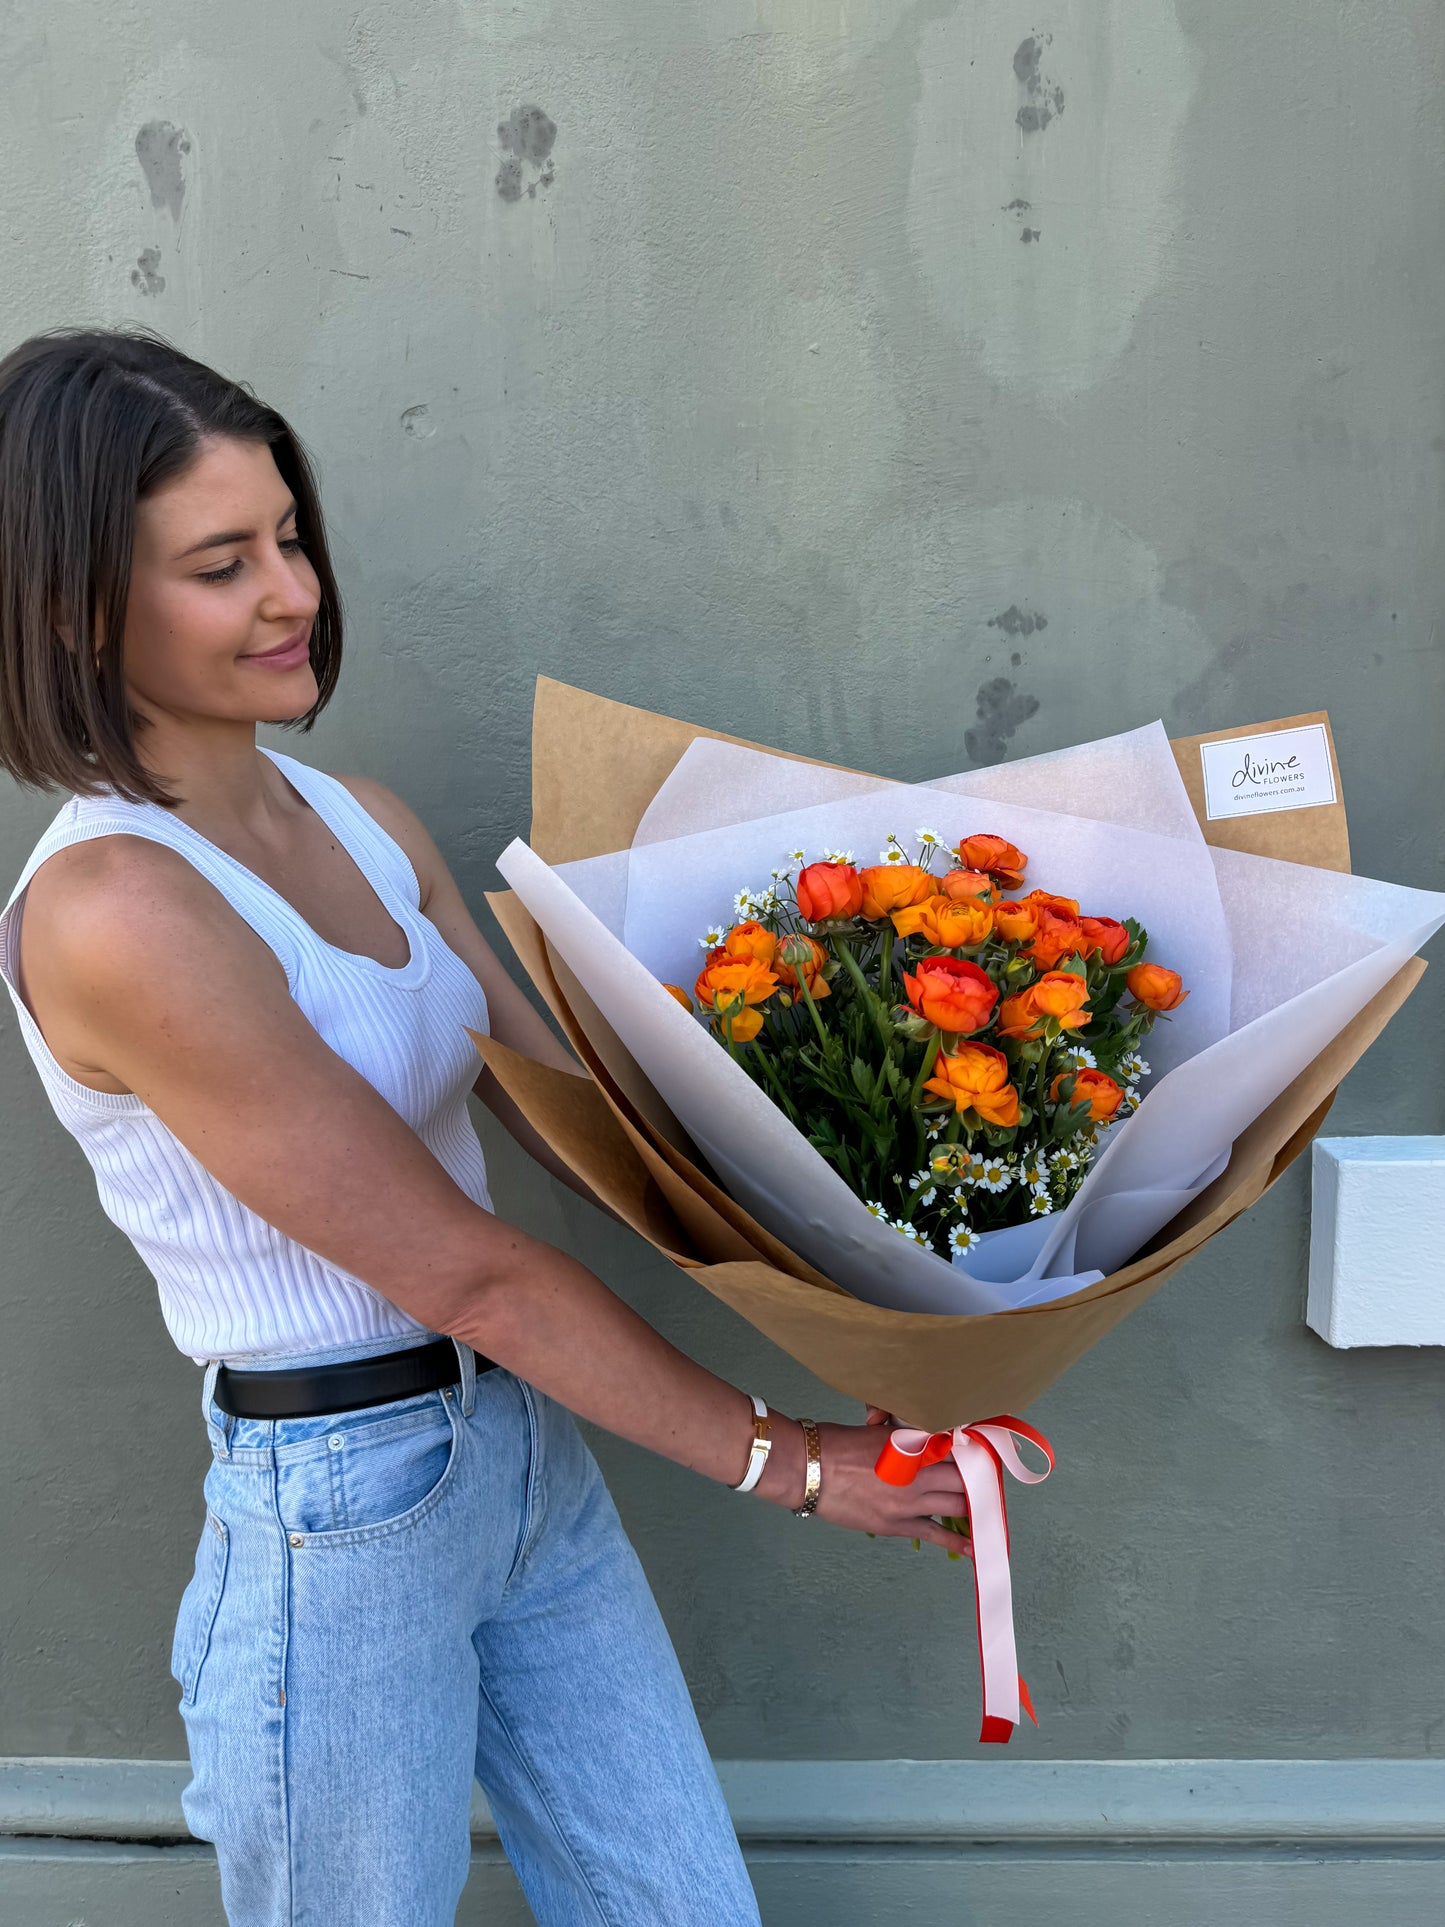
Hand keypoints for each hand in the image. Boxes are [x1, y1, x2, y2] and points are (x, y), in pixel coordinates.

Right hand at [759, 1415, 970, 1554]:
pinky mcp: (898, 1524)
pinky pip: (936, 1535)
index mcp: (914, 1444)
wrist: (810, 1468)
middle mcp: (918, 1473)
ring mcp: (910, 1501)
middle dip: (977, 1481)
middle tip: (984, 1483)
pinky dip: (958, 1542)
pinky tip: (974, 1547)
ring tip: (981, 1508)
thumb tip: (926, 1443)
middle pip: (965, 1479)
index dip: (972, 1455)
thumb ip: (908, 1438)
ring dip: (971, 1506)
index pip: (959, 1450)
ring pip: (958, 1505)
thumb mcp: (880, 1431)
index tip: (980, 1458)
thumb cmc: (838, 1444)